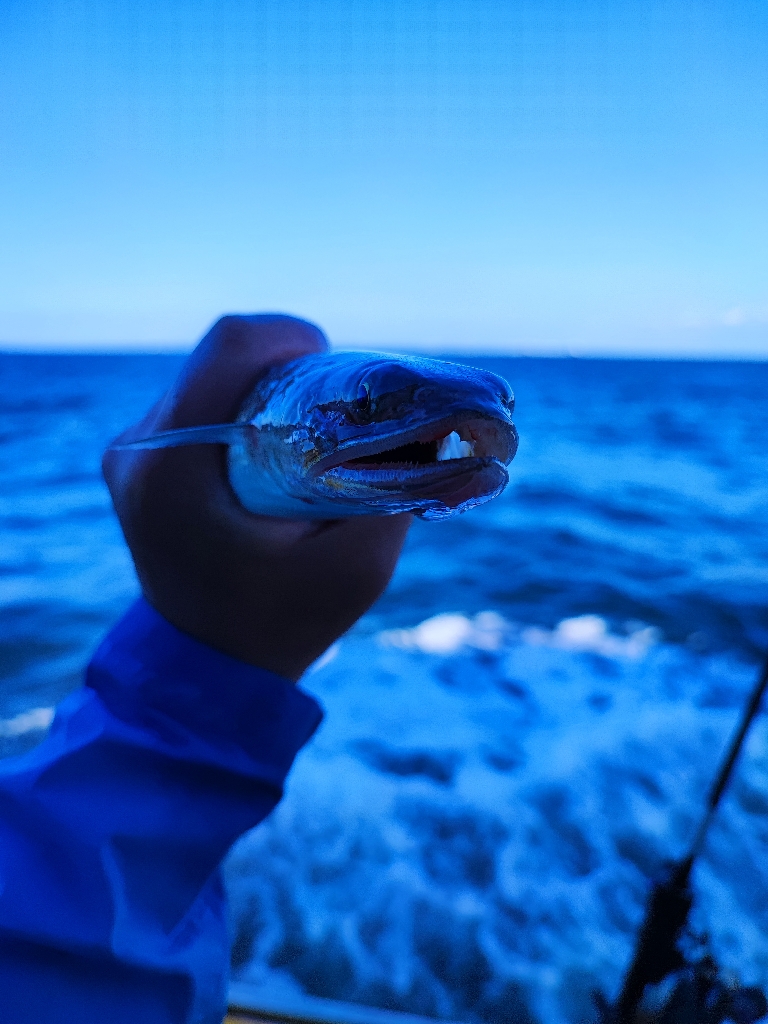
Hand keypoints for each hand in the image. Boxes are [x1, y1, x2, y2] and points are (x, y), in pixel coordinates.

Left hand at [102, 314, 411, 680]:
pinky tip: (277, 451)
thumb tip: (435, 432)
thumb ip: (401, 494)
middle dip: (290, 367)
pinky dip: (245, 411)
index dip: (295, 336)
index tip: (341, 372)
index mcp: (173, 468)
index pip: (231, 345)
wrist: (209, 671)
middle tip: (337, 410)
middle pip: (222, 358)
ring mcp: (132, 457)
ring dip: (266, 389)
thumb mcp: (357, 569)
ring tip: (310, 435)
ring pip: (209, 378)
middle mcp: (139, 450)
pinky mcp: (141, 466)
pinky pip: (198, 407)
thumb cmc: (281, 625)